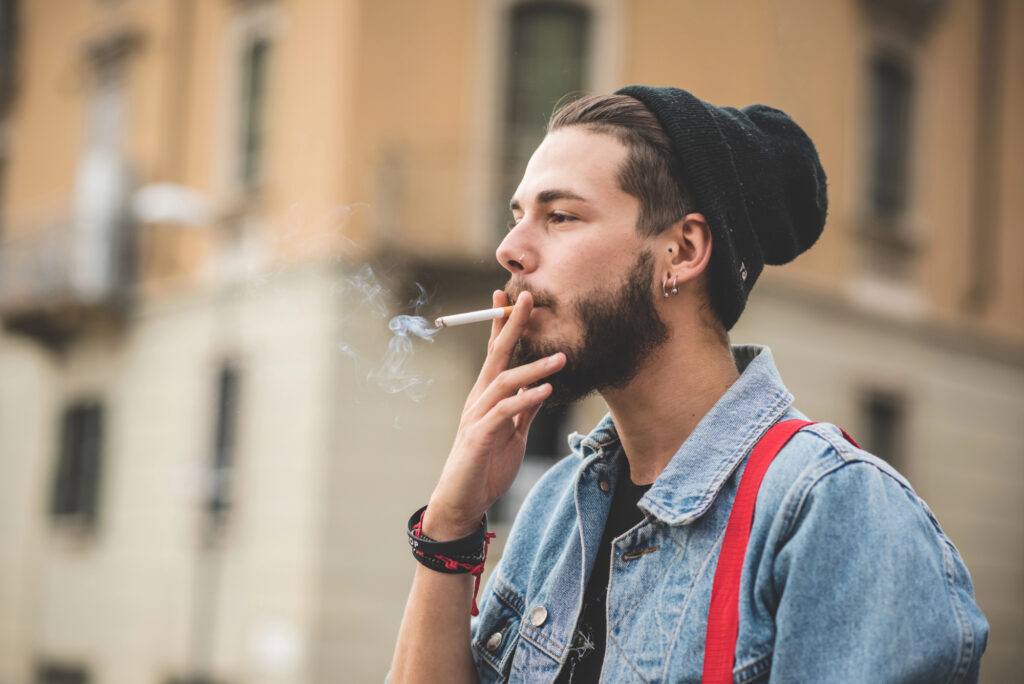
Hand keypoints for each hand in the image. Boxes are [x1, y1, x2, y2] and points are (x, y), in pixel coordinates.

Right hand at [424, 290, 565, 539]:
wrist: (463, 501)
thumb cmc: (486, 466)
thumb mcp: (513, 434)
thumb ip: (524, 410)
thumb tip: (542, 388)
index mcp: (486, 396)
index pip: (495, 353)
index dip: (503, 325)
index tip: (511, 297)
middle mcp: (479, 399)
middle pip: (496, 355)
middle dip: (511, 325)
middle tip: (529, 299)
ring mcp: (477, 416)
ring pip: (504, 382)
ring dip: (533, 367)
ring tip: (561, 357)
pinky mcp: (480, 437)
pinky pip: (505, 412)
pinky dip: (525, 399)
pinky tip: (546, 390)